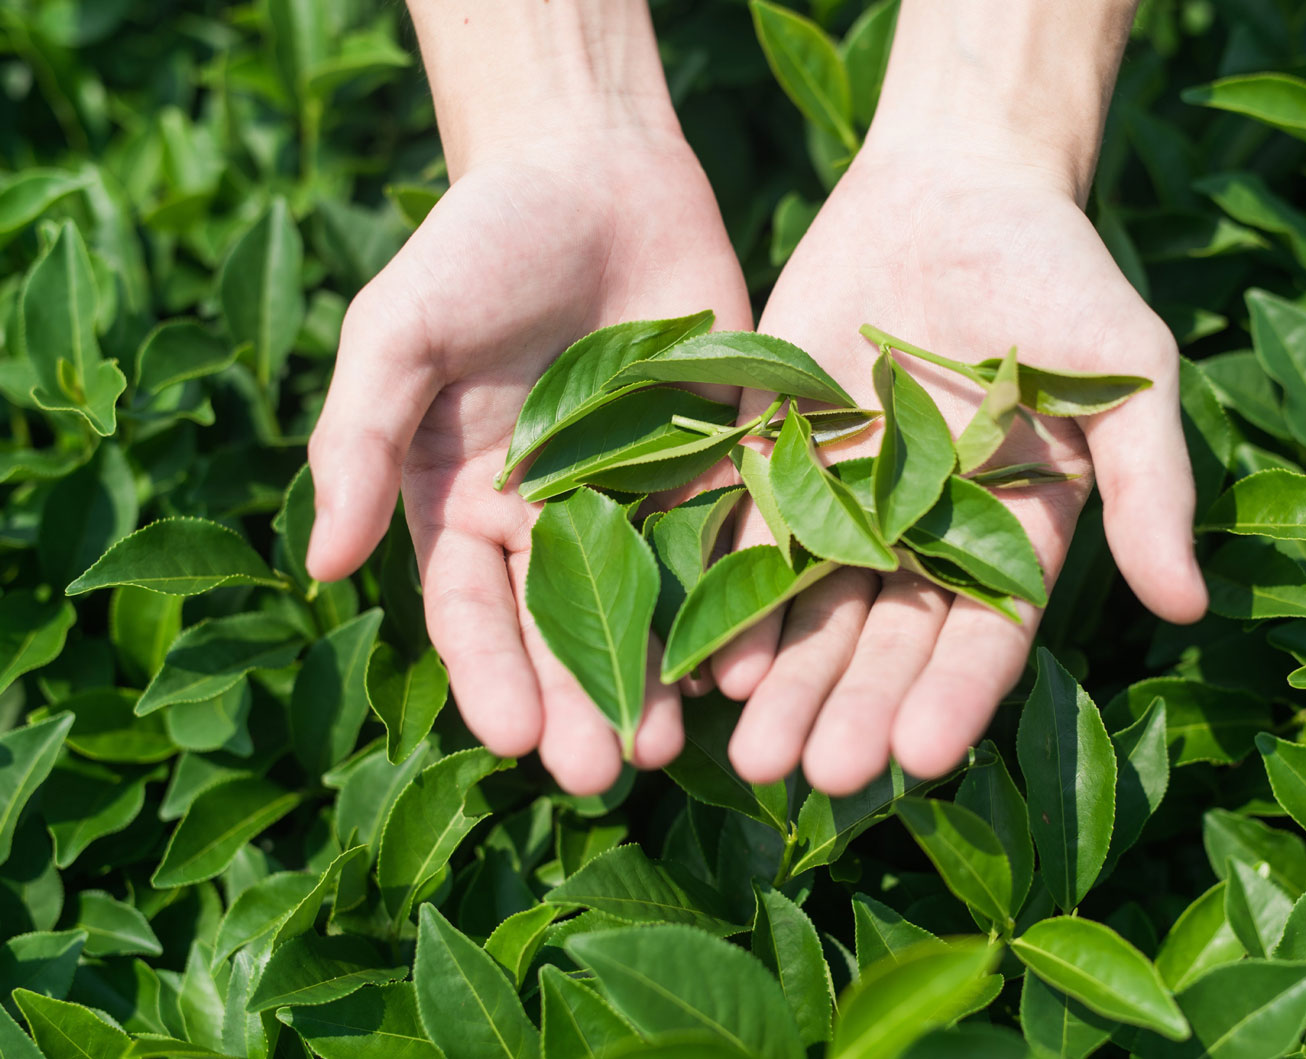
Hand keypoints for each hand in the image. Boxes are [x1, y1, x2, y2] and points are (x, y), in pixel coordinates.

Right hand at [306, 132, 751, 794]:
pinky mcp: (716, 465)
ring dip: (659, 677)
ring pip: (650, 607)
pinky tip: (747, 659)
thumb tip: (321, 568)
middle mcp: (552, 521)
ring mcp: (640, 498)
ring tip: (673, 746)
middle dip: (579, 703)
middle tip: (602, 772)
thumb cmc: (476, 247)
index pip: (470, 614)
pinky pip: (727, 543)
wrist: (593, 170)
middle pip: (564, 631)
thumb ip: (358, 443)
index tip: (510, 737)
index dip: (488, 676)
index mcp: (465, 506)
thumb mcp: (398, 334)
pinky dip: (735, 601)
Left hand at [711, 146, 1207, 794]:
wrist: (956, 188)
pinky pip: (744, 530)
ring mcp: (842, 501)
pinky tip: (697, 654)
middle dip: (849, 708)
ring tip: (746, 750)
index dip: (953, 696)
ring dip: (777, 679)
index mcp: (1009, 536)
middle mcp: (920, 539)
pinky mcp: (776, 454)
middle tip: (814, 778)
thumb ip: (1147, 484)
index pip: (982, 635)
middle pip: (883, 641)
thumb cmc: (1060, 278)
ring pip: (807, 607)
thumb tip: (1188, 606)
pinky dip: (723, 590)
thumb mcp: (1124, 372)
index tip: (921, 758)